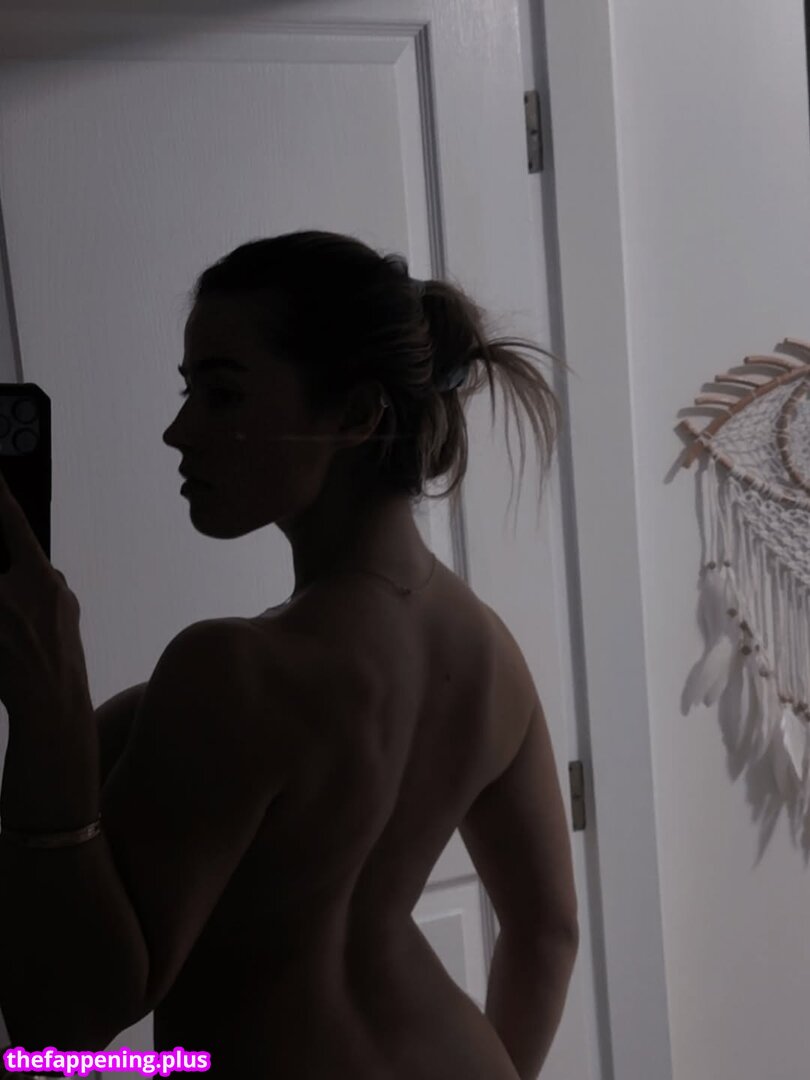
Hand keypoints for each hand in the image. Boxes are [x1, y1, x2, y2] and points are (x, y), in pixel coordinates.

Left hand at [0, 467, 87, 716]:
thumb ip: (46, 583)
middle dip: (2, 582)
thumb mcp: (66, 611)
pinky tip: (1, 638)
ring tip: (8, 627)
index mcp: (43, 580)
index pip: (15, 525)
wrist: (50, 703)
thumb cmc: (59, 659)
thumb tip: (38, 566)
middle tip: (4, 598)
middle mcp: (17, 590)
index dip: (0, 496)